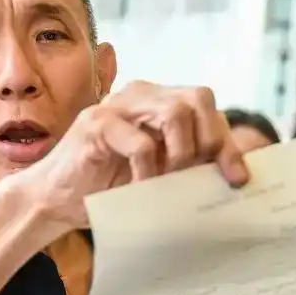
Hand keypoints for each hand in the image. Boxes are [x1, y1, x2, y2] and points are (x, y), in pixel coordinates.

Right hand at [8, 81, 248, 237]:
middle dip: (209, 139)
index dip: (227, 142)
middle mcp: (143, 95)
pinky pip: (140, 142)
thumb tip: (238, 176)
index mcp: (161, 103)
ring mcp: (118, 105)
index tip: (238, 179)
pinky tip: (141, 187)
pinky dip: (148, 170)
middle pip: (199, 97)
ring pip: (174, 112)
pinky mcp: (96, 123)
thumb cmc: (111, 186)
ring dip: (180, 153)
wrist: (57, 199)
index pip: (207, 108)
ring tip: (167, 180)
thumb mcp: (162, 173)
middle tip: (195, 175)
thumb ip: (191, 163)